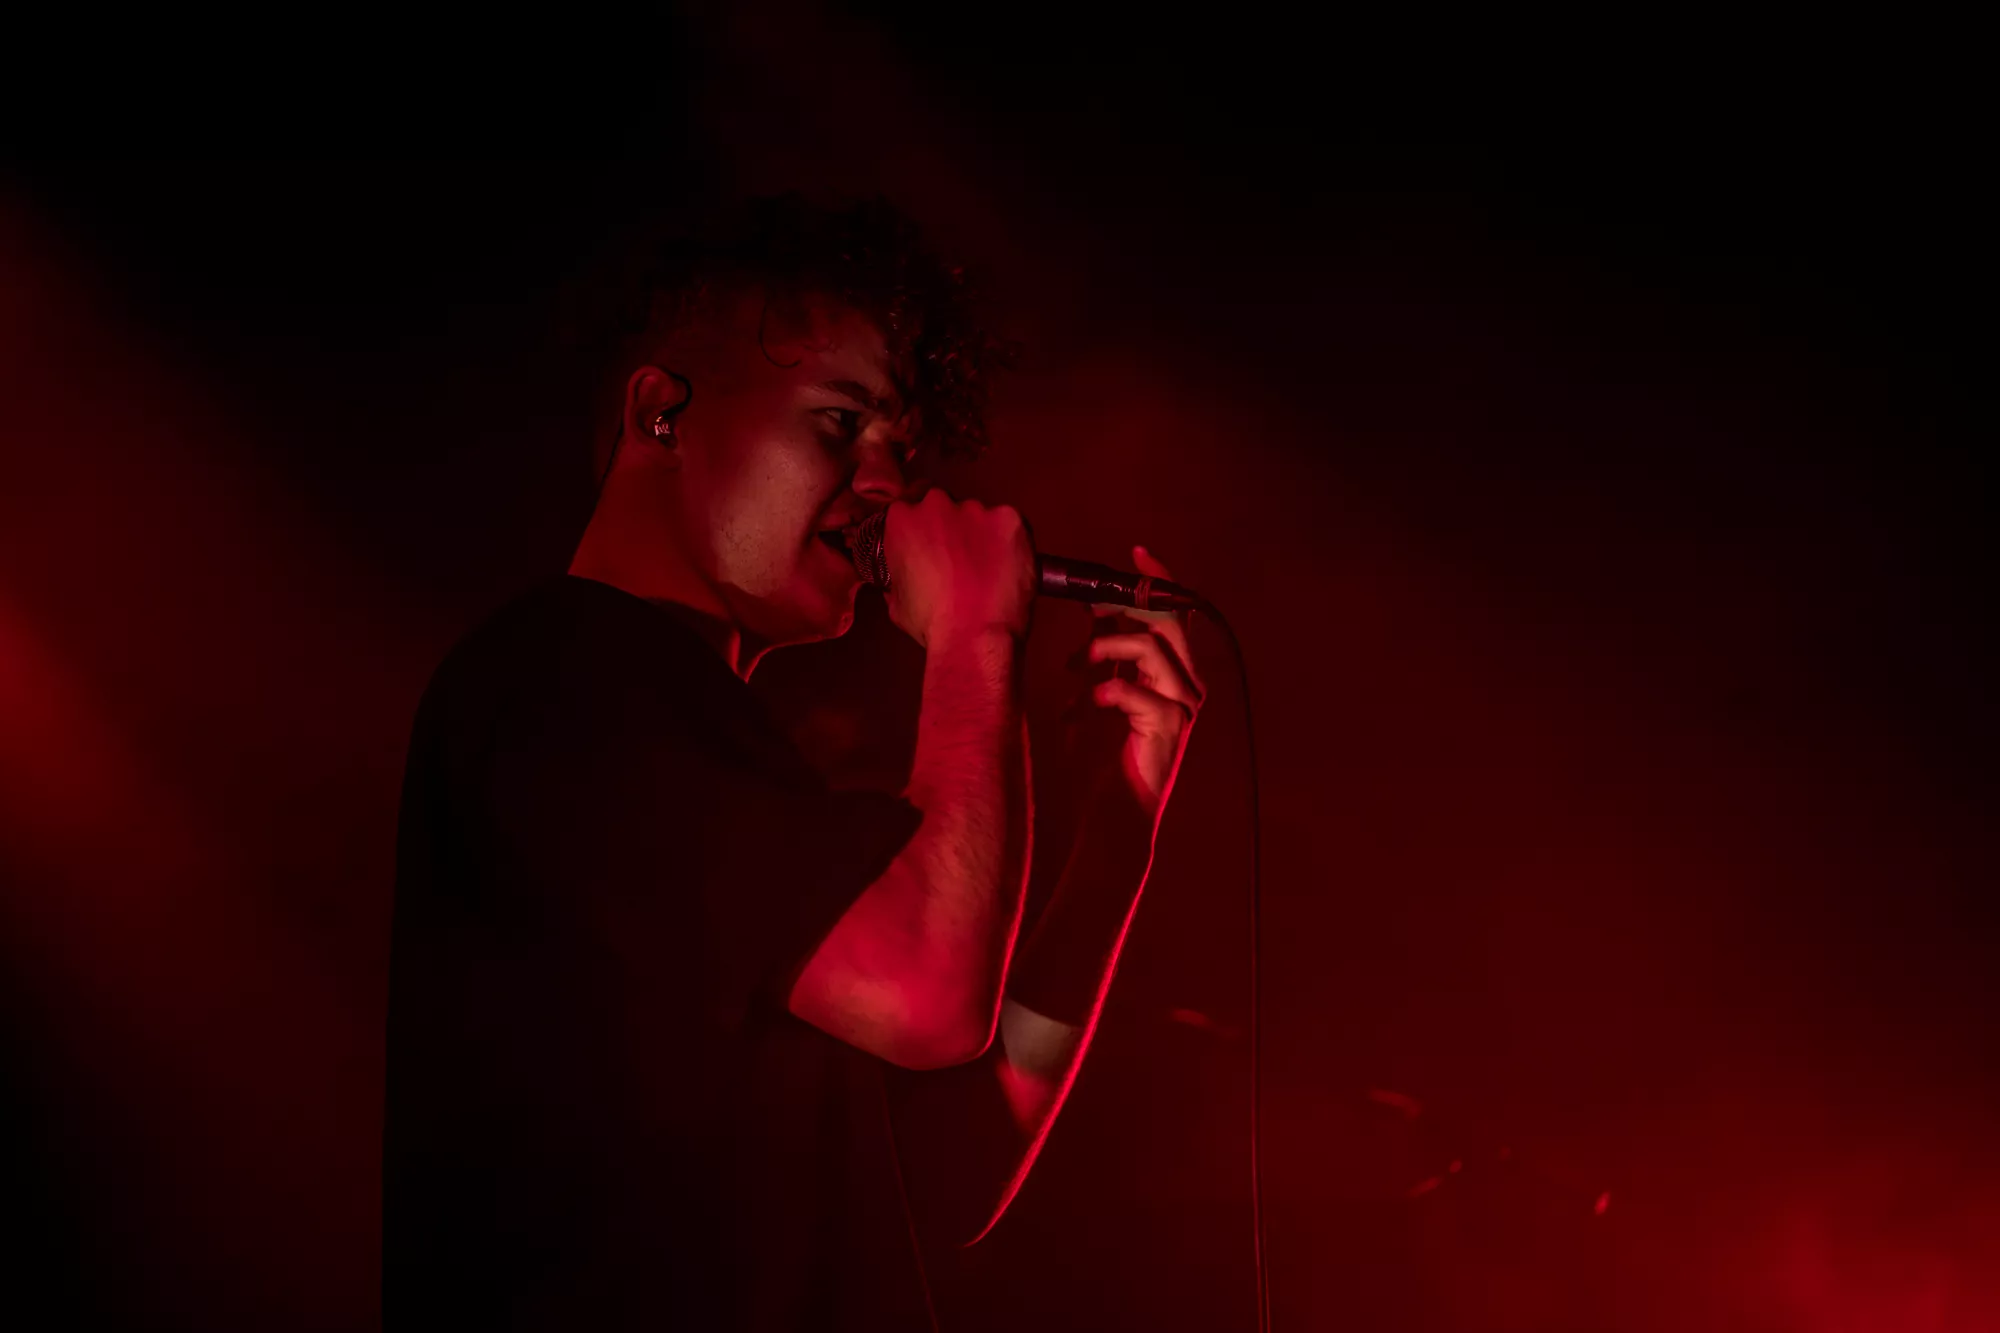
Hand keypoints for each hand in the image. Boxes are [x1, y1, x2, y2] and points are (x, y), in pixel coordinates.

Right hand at [883, 489, 1036, 648]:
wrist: (975, 637)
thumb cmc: (936, 625)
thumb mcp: (896, 602)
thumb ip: (899, 576)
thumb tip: (906, 577)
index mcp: (903, 521)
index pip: (910, 506)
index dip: (923, 527)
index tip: (931, 541)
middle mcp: (937, 506)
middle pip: (945, 506)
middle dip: (952, 529)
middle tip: (959, 560)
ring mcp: (976, 510)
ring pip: (979, 516)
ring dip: (982, 536)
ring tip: (986, 571)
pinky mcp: (1009, 519)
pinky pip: (1010, 524)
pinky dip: (1010, 541)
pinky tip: (1006, 567)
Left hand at [1077, 546, 1203, 821]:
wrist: (1108, 815)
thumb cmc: (1100, 758)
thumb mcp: (1096, 687)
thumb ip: (1104, 649)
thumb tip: (1093, 603)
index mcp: (1173, 673)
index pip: (1175, 613)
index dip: (1159, 579)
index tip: (1135, 552)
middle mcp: (1186, 685)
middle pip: (1168, 620)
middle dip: (1127, 603)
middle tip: (1089, 601)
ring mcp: (1182, 706)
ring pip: (1149, 646)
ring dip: (1102, 649)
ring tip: (1073, 668)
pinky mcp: (1169, 728)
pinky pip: (1134, 690)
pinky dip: (1103, 690)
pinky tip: (1084, 705)